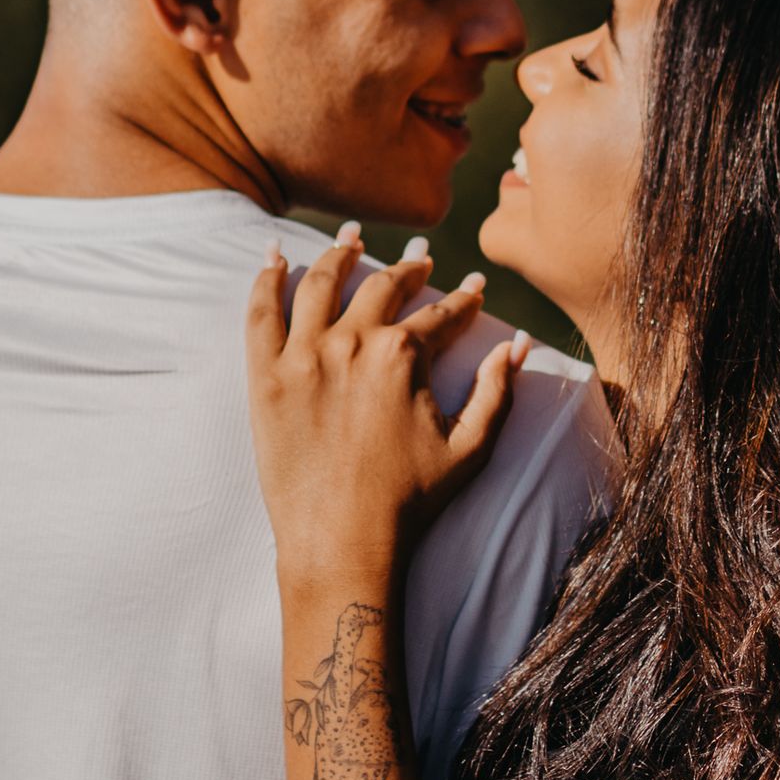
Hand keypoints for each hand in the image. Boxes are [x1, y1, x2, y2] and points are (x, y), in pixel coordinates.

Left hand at [246, 230, 526, 585]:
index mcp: (405, 354)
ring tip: (352, 237)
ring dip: (340, 253)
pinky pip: (260, 312)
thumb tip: (518, 343)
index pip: (441, 313)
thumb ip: (499, 391)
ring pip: (320, 283)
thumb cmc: (410, 501)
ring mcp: (304, 355)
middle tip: (420, 256)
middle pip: (383, 286)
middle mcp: (353, 341)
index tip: (473, 287)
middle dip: (408, 267)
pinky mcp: (265, 376)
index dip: (463, 299)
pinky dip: (266, 279)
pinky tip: (273, 257)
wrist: (341, 542)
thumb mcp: (470, 447)